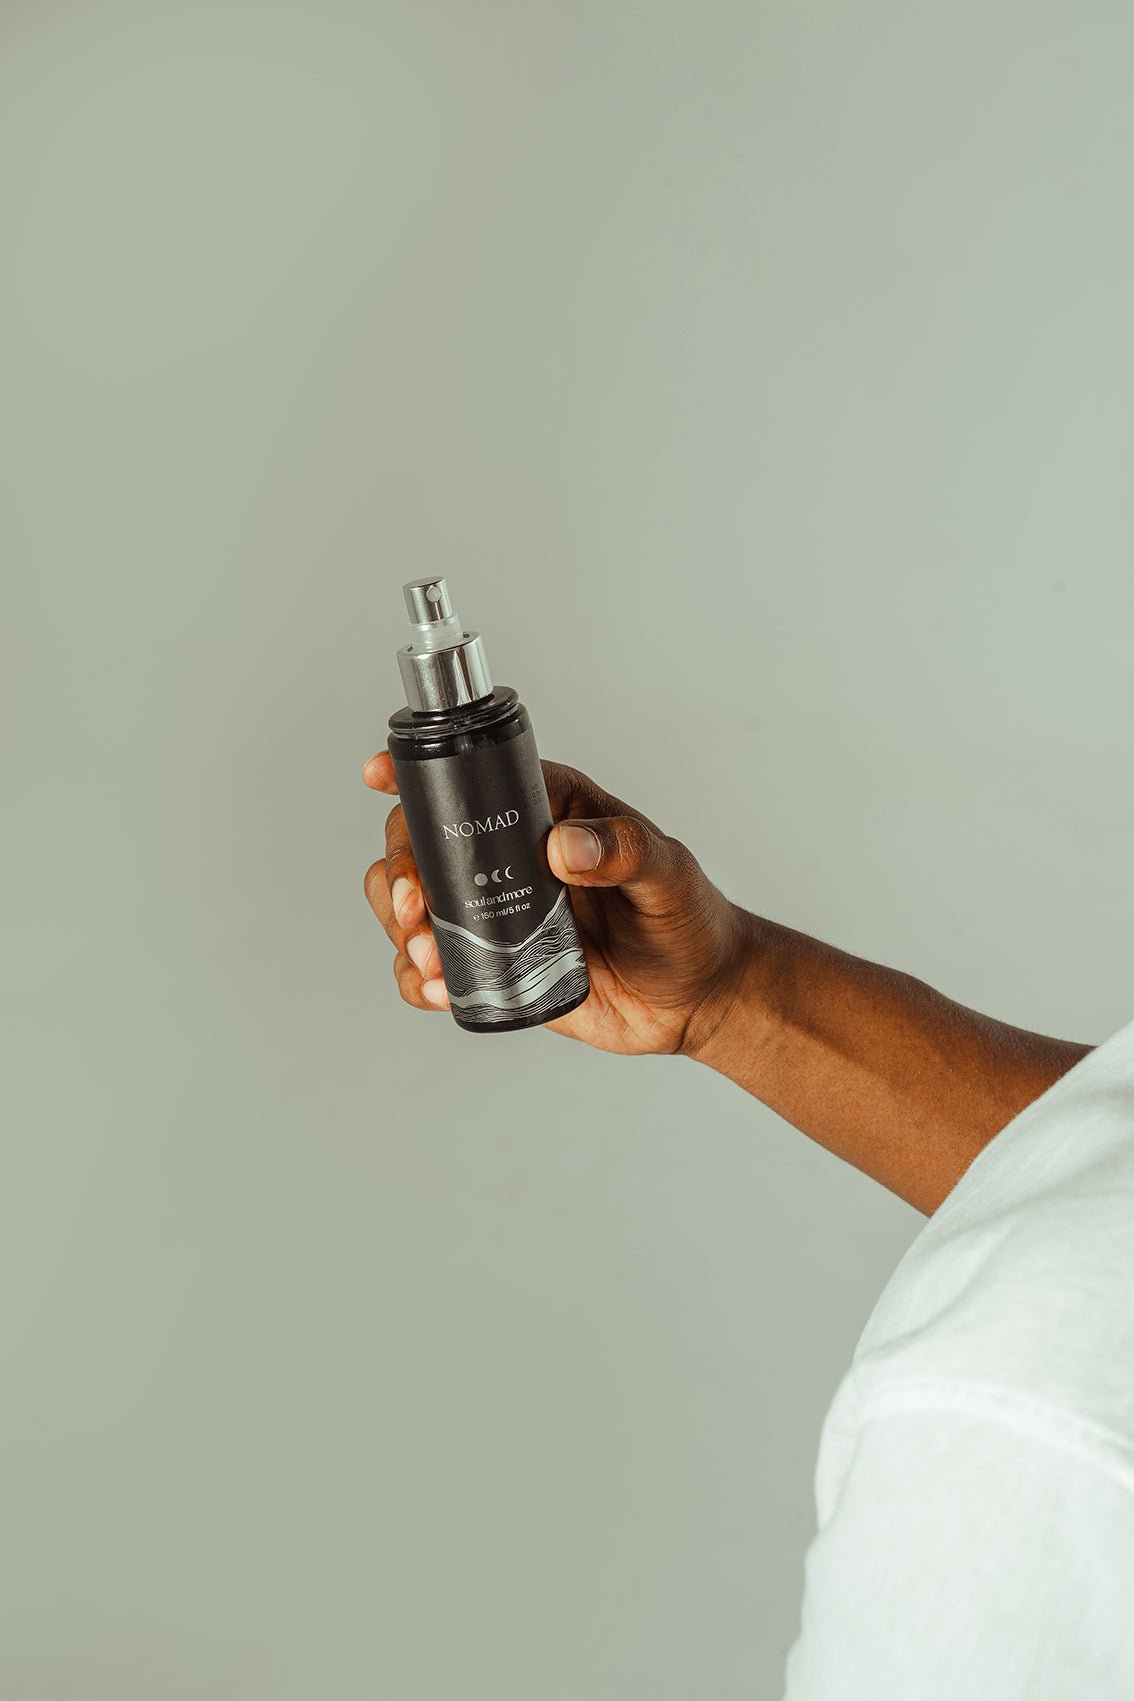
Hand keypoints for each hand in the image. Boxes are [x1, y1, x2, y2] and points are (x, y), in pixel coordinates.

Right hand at [362, 751, 756, 1056]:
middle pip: (421, 844)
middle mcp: (509, 857)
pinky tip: (437, 989)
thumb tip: (564, 845)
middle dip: (398, 872)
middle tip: (414, 907)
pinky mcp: (493, 964)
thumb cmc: (690, 922)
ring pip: (413, 905)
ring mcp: (495, 912)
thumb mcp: (668, 874)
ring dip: (401, 928)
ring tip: (429, 958)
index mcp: (547, 812)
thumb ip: (626, 850)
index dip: (416, 776)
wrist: (697, 997)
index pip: (473, 781)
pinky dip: (418, 979)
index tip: (378, 777)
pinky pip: (434, 967)